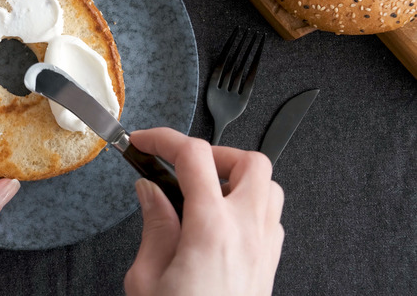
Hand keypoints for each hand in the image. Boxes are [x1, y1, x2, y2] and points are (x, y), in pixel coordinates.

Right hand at [124, 128, 283, 295]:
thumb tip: (150, 191)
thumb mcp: (147, 278)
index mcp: (211, 229)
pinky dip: (248, 205)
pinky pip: (271, 216)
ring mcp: (265, 247)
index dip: (164, 139)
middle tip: (183, 167)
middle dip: (214, 153)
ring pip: (269, 186)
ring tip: (204, 191)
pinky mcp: (270, 264)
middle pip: (251, 161)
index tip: (145, 142)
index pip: (194, 156)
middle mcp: (247, 232)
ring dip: (237, 178)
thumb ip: (154, 225)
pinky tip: (221, 221)